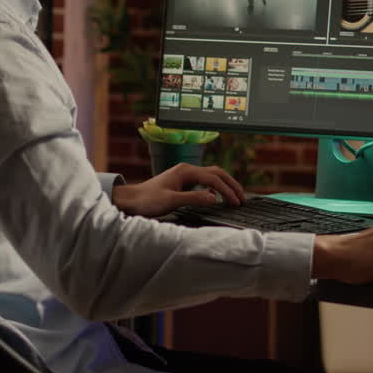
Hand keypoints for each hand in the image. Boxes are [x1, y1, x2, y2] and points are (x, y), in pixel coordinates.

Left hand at [111, 163, 245, 218]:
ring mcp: (185, 175)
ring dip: (225, 185)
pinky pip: (205, 181)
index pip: (214, 179)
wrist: (129, 200)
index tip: (236, 203)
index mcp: (185, 171)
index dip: (227, 191)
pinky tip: (218, 197)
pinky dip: (216, 188)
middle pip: (217, 173)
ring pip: (212, 176)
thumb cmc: (146, 200)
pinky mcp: (183, 182)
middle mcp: (187, 170)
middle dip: (231, 185)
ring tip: (235, 197)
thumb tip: (215, 198)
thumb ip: (194, 198)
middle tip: (242, 198)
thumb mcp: (171, 201)